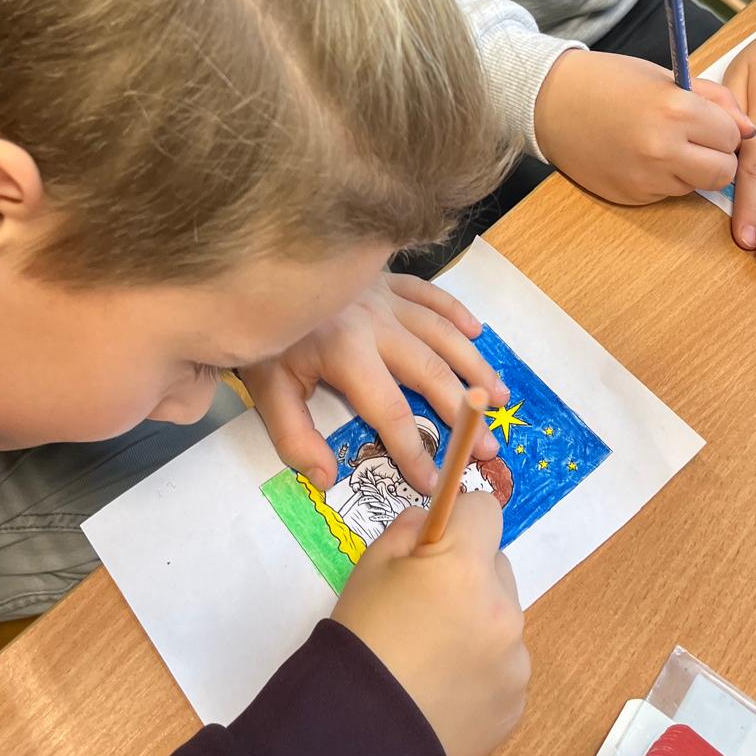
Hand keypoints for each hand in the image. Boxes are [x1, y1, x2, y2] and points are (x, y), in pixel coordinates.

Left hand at [239, 273, 506, 495]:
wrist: (254, 273)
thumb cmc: (264, 337)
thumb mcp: (266, 390)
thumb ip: (294, 437)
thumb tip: (327, 479)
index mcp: (348, 353)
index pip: (390, 412)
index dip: (413, 450)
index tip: (432, 483)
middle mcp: (377, 323)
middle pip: (431, 372)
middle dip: (463, 415)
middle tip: (488, 448)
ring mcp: (386, 297)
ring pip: (442, 333)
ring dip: (475, 366)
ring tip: (500, 398)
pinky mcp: (388, 279)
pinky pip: (432, 294)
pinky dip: (456, 312)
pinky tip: (477, 332)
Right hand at [332, 494, 528, 755]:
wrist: (357, 739)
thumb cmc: (360, 642)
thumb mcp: (369, 567)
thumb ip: (409, 530)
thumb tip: (433, 523)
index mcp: (466, 569)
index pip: (486, 511)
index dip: (459, 521)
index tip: (436, 544)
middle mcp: (504, 610)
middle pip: (497, 566)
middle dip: (468, 574)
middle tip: (426, 606)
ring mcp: (515, 661)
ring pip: (503, 617)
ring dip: (478, 622)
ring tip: (431, 657)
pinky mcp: (515, 702)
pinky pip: (505, 664)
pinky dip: (481, 668)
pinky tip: (442, 688)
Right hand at [534, 48, 755, 204]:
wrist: (551, 102)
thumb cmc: (610, 81)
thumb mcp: (667, 77)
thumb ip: (715, 100)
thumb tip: (749, 129)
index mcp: (675, 110)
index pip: (733, 136)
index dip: (725, 127)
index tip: (709, 119)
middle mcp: (663, 149)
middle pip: (723, 171)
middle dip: (717, 156)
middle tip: (697, 138)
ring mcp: (646, 178)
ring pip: (697, 185)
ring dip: (691, 169)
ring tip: (662, 143)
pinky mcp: (631, 197)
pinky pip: (668, 193)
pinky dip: (664, 178)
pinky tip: (641, 156)